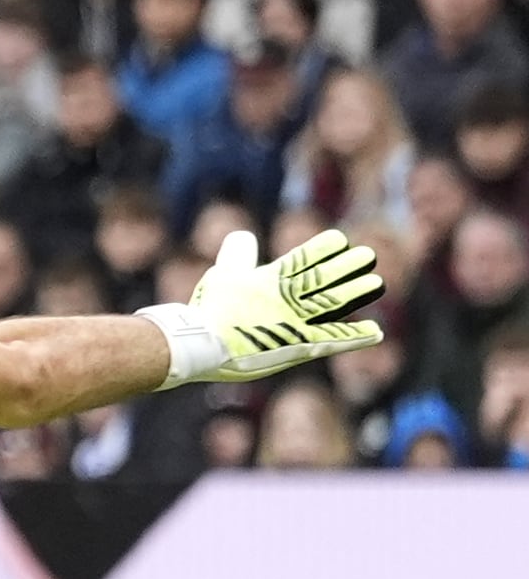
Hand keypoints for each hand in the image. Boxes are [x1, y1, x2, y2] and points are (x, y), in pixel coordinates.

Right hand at [145, 228, 383, 384]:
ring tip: (377, 283)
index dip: (321, 248)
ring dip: (356, 292)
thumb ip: (236, 256)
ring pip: (333, 302)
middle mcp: (287, 298)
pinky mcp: (298, 345)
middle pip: (323, 277)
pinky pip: (333, 340)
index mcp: (268, 280)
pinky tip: (376, 332)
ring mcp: (295, 321)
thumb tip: (242, 233)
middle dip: (347, 266)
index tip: (338, 239)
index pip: (301, 259)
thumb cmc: (207, 310)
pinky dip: (355, 337)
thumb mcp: (220, 276)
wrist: (201, 343)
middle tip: (368, 255)